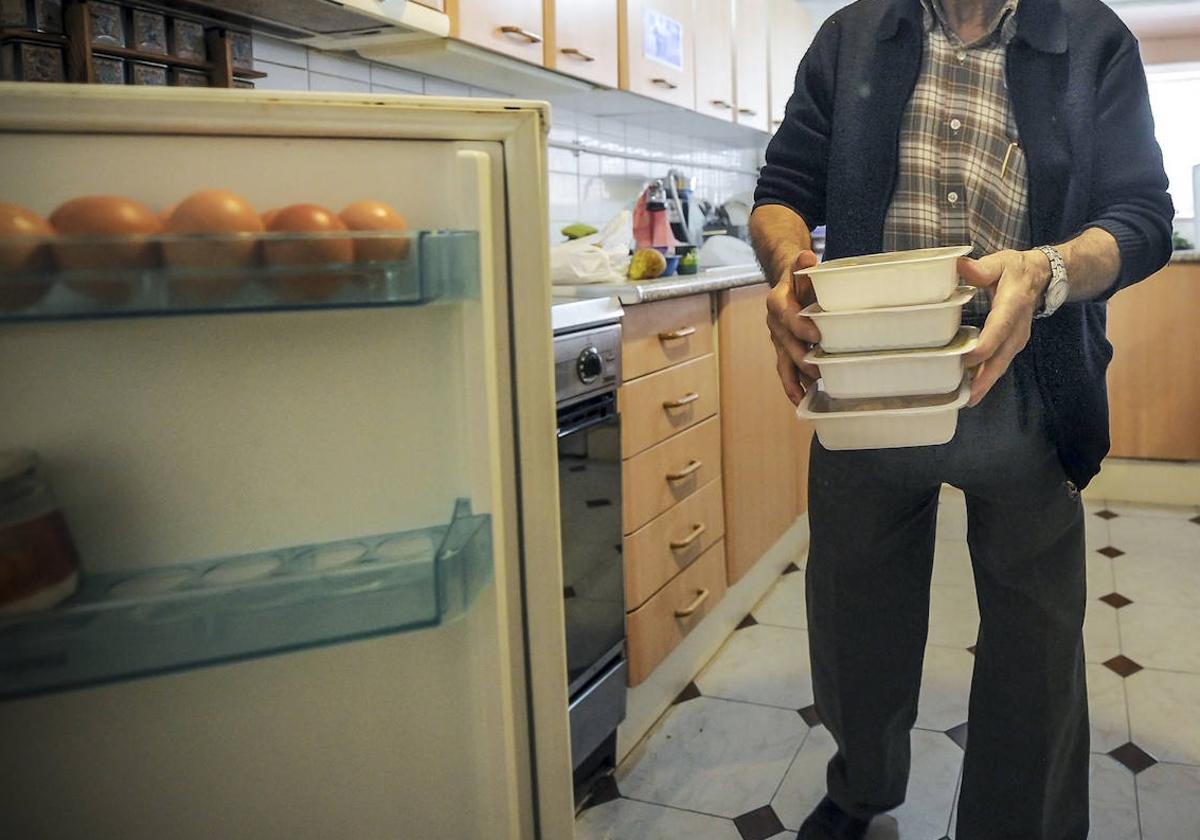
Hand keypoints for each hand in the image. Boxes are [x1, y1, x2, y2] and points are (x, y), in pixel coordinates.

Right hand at [766, 250, 821, 405]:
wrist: (787, 284)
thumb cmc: (799, 276)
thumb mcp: (800, 267)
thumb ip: (802, 264)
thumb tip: (806, 256)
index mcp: (777, 302)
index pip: (786, 315)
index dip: (799, 326)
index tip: (816, 336)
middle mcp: (775, 324)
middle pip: (785, 344)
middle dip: (801, 358)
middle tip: (819, 370)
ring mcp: (778, 340)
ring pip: (783, 362)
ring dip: (794, 380)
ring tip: (806, 396)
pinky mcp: (784, 351)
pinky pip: (786, 371)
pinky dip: (793, 386)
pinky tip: (803, 400)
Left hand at [958, 249, 1050, 406]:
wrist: (1043, 277)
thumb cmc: (1016, 269)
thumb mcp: (1001, 262)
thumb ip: (981, 268)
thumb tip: (960, 266)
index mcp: (1012, 305)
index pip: (999, 329)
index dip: (985, 346)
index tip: (967, 359)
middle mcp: (1017, 328)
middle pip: (1001, 356)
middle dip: (985, 378)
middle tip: (966, 396)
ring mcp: (1017, 339)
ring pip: (1001, 365)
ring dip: (985, 383)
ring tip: (966, 400)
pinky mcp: (1013, 345)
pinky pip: (999, 364)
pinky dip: (986, 378)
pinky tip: (971, 390)